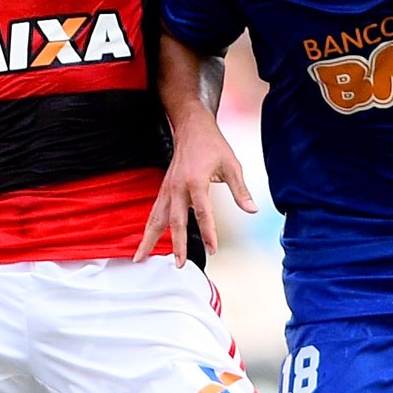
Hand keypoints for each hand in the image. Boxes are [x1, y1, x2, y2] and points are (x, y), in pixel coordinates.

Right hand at [134, 116, 256, 265]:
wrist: (191, 127)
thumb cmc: (213, 145)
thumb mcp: (232, 165)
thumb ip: (240, 190)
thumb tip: (252, 210)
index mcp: (196, 181)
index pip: (203, 213)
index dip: (208, 233)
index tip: (212, 249)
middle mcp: (178, 187)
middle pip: (175, 221)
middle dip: (176, 244)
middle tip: (179, 265)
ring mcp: (167, 189)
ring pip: (155, 218)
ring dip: (148, 239)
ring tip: (140, 258)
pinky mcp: (163, 189)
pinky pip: (154, 212)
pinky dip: (148, 228)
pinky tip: (144, 241)